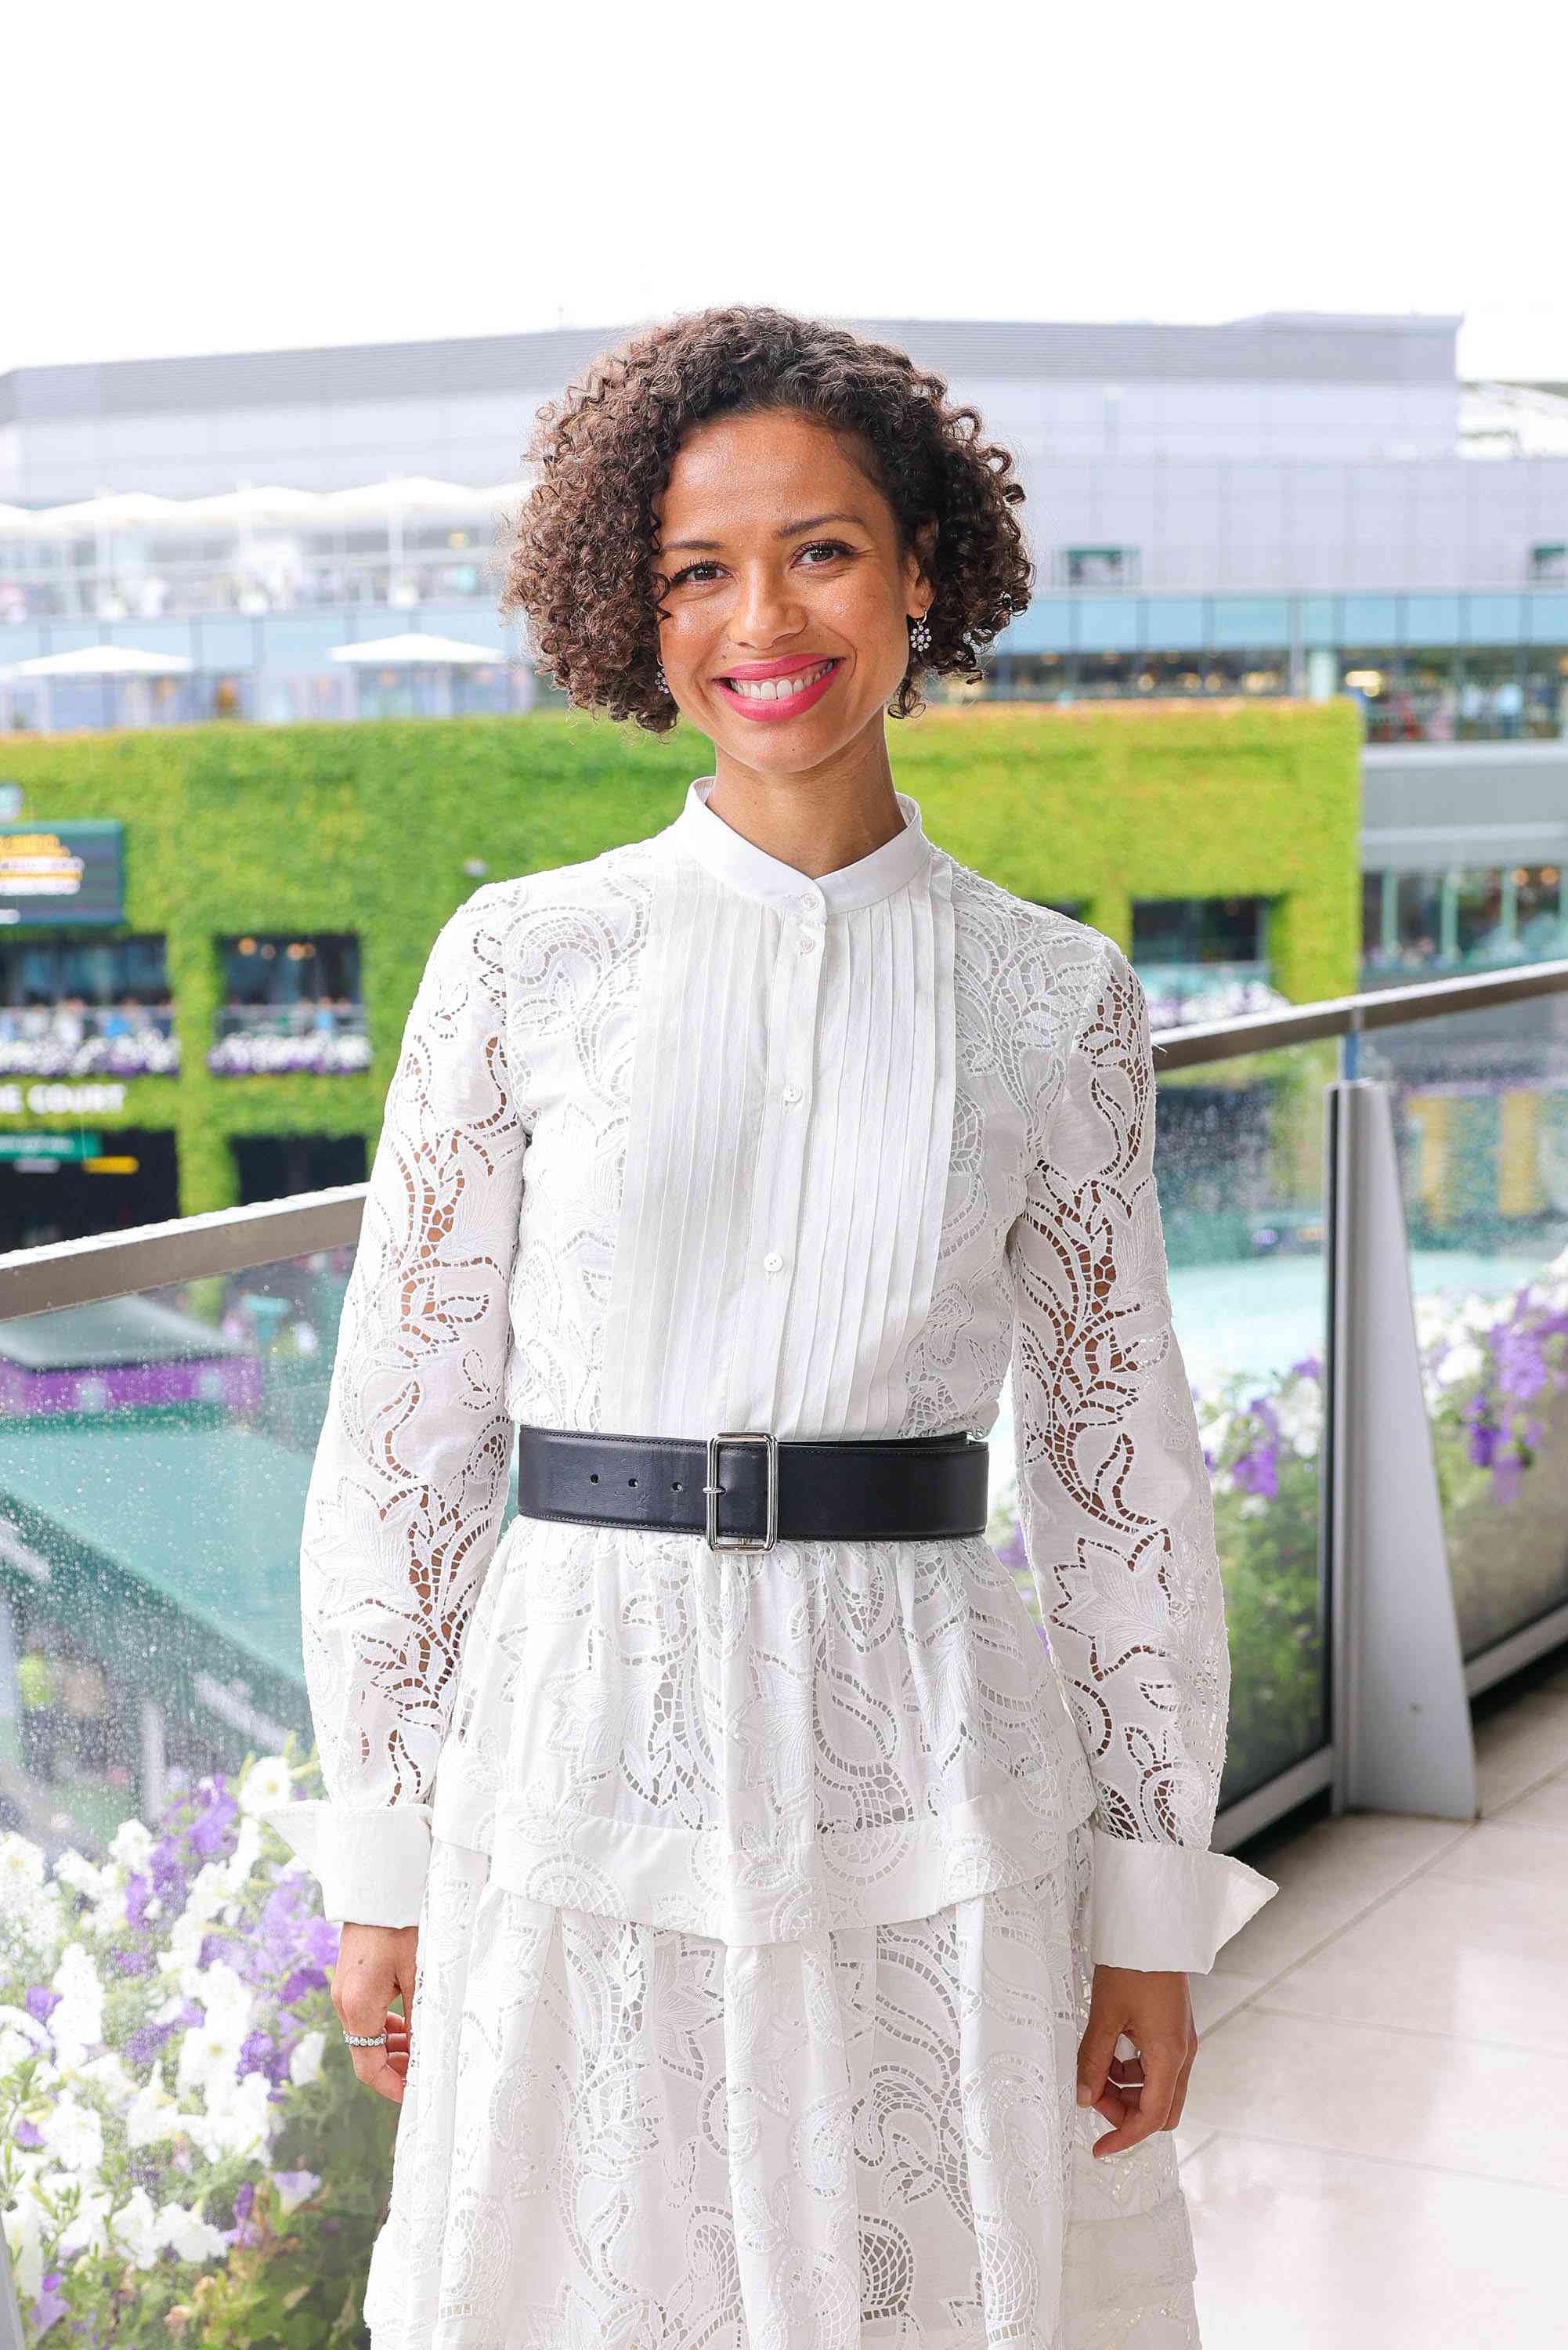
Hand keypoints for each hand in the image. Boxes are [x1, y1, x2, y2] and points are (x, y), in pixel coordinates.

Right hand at [332, 1922, 417, 2103]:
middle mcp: (343, 2004)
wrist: (378, 1888)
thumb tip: (426, 2055)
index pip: (368, 2067)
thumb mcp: (417, 1975)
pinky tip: (406, 2025)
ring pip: (365, 2036)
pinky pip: (364, 2016)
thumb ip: (419, 2018)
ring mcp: (343, 1993)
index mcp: (357, 2007)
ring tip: (420, 2051)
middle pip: (365, 2054)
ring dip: (390, 2048)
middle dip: (394, 2068)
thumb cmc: (401, 1928)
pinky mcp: (349, 1982)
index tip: (415, 2094)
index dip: (392, 2086)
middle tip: (424, 2073)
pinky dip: (383, 2028)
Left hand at [1076, 1964, 1196, 2157]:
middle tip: (1092, 2097)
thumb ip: (1093, 2059)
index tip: (1099, 2147)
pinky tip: (1107, 2051)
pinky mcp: (1173, 2031)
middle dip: (1126, 2112)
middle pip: (1160, 2109)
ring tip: (1094, 2067)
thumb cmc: (1132, 1967)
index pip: (1152, 2117)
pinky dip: (1131, 2069)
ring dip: (1126, 2088)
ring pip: (1156, 2088)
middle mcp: (1182, 2054)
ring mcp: (1181, 2043)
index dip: (1124, 2136)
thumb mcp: (1105, 2015)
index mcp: (1169, 2055)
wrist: (1152, 1929)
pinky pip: (1155, 2066)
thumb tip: (1083, 2097)